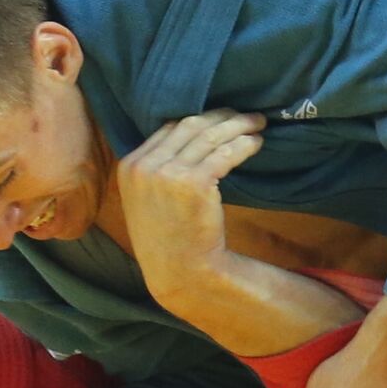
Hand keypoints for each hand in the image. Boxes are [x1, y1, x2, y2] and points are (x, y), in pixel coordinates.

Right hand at [117, 108, 265, 299]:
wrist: (180, 273)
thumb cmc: (168, 241)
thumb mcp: (146, 201)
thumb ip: (155, 170)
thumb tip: (187, 137)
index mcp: (129, 167)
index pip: (167, 129)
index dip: (197, 119)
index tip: (218, 117)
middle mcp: (144, 166)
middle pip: (188, 125)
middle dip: (220, 116)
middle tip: (244, 114)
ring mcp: (168, 173)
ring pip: (209, 136)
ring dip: (237, 126)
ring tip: (257, 124)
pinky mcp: (194, 182)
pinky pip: (225, 153)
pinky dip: (243, 145)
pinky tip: (255, 143)